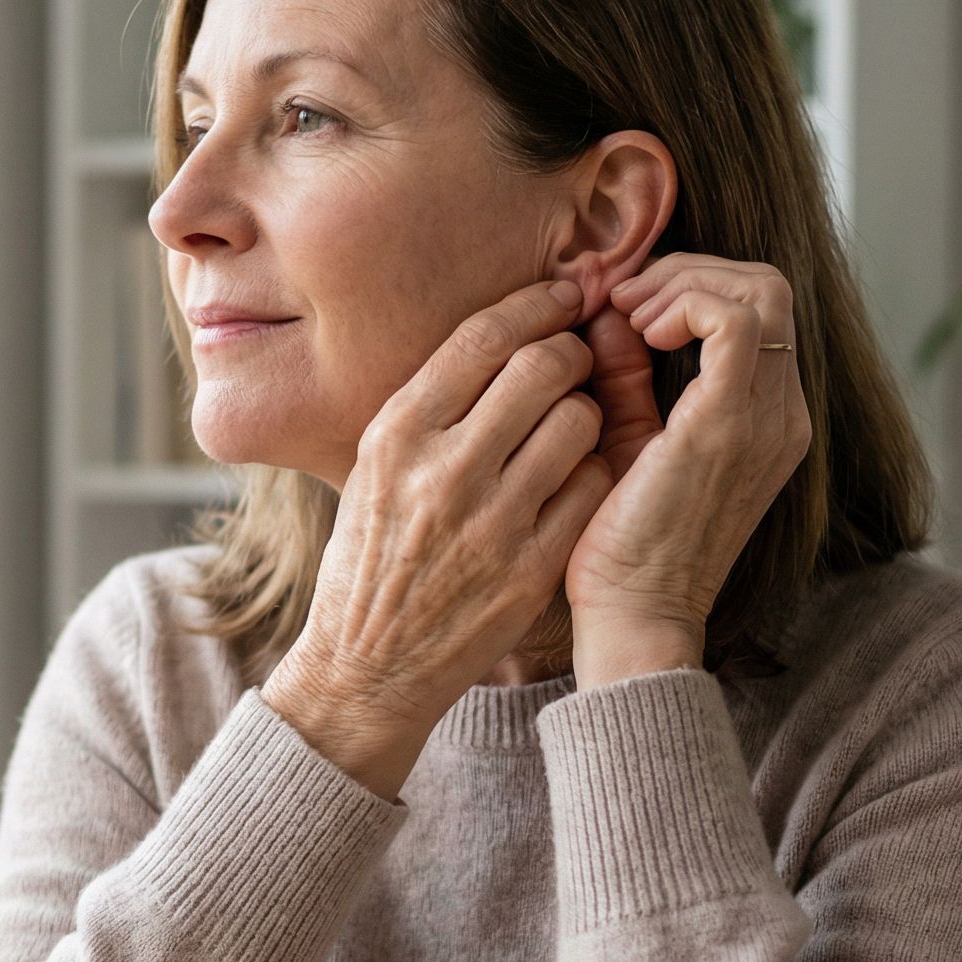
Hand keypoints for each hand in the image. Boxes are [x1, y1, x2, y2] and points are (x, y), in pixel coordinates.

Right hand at [262, 278, 614, 797]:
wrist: (367, 668)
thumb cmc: (372, 558)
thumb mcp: (374, 470)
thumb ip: (430, 406)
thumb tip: (500, 335)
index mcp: (396, 434)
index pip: (483, 337)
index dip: (538, 303)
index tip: (566, 294)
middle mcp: (442, 471)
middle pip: (544, 367)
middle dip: (573, 352)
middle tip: (577, 360)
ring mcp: (490, 522)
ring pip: (580, 423)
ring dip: (589, 414)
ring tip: (573, 427)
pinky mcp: (529, 569)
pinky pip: (591, 488)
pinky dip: (594, 474)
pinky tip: (576, 481)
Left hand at [563, 253, 811, 674]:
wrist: (634, 620)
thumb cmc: (620, 546)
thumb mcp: (627, 440)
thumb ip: (627, 374)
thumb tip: (605, 310)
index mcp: (768, 421)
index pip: (757, 309)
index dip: (688, 284)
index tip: (622, 305)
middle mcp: (783, 416)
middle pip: (765, 286)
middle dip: (685, 271)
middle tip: (620, 299)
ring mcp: (766, 419)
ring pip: (759, 289)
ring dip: (683, 281)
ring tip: (625, 314)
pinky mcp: (730, 425)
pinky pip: (733, 319)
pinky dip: (684, 303)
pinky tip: (640, 332)